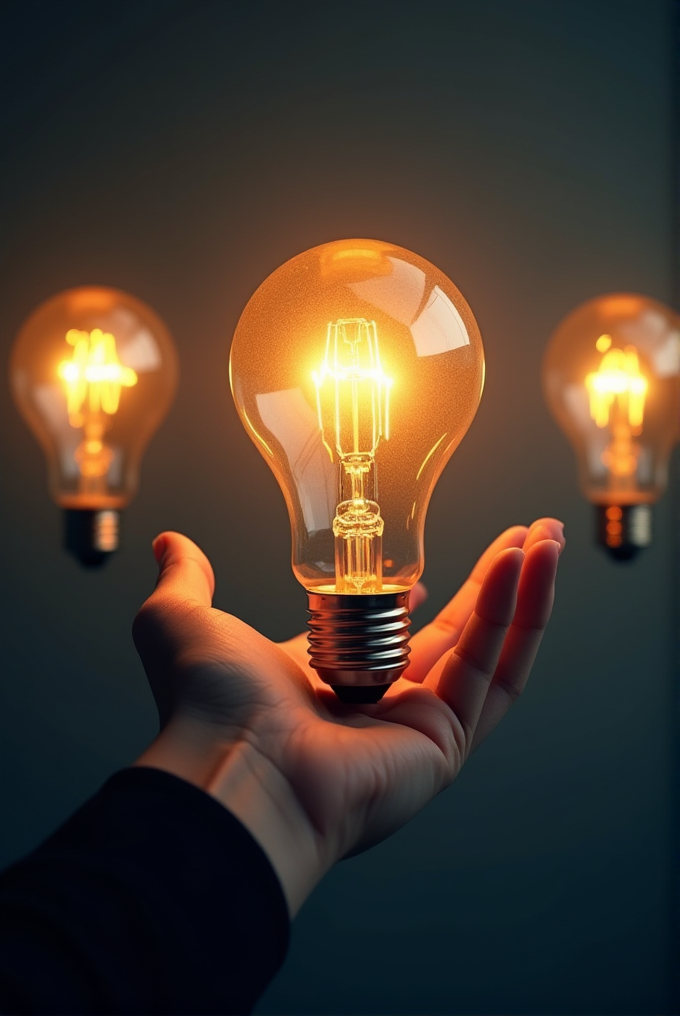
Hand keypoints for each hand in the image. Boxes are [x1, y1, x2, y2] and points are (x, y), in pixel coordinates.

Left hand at [132, 520, 563, 915]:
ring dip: (524, 591)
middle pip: (456, 638)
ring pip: (490, 650)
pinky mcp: (446, 742)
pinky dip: (520, 615)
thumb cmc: (208, 705)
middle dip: (494, 586)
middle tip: (525, 538)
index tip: (424, 574)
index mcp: (328, 678)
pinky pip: (496, 670)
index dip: (412, 602)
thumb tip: (169, 544)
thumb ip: (187, 578)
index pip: (388, 637)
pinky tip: (532, 565)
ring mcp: (417, 725)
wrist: (234, 768)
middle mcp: (379, 705)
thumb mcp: (185, 620)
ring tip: (547, 538)